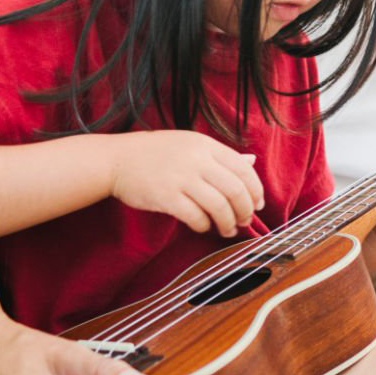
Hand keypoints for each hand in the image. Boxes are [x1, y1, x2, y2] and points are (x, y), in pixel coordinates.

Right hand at [109, 130, 265, 236]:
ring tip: (227, 229)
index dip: (256, 190)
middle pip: (235, 189)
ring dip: (228, 222)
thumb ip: (219, 155)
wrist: (117, 159)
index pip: (243, 168)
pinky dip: (204, 225)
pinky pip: (196, 217)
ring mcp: (181, 177)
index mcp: (205, 145)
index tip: (258, 204)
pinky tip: (203, 226)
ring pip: (219, 206)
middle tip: (245, 221)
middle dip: (245, 210)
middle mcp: (196, 159)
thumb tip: (251, 161)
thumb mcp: (190, 144)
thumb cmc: (155, 153)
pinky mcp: (166, 196)